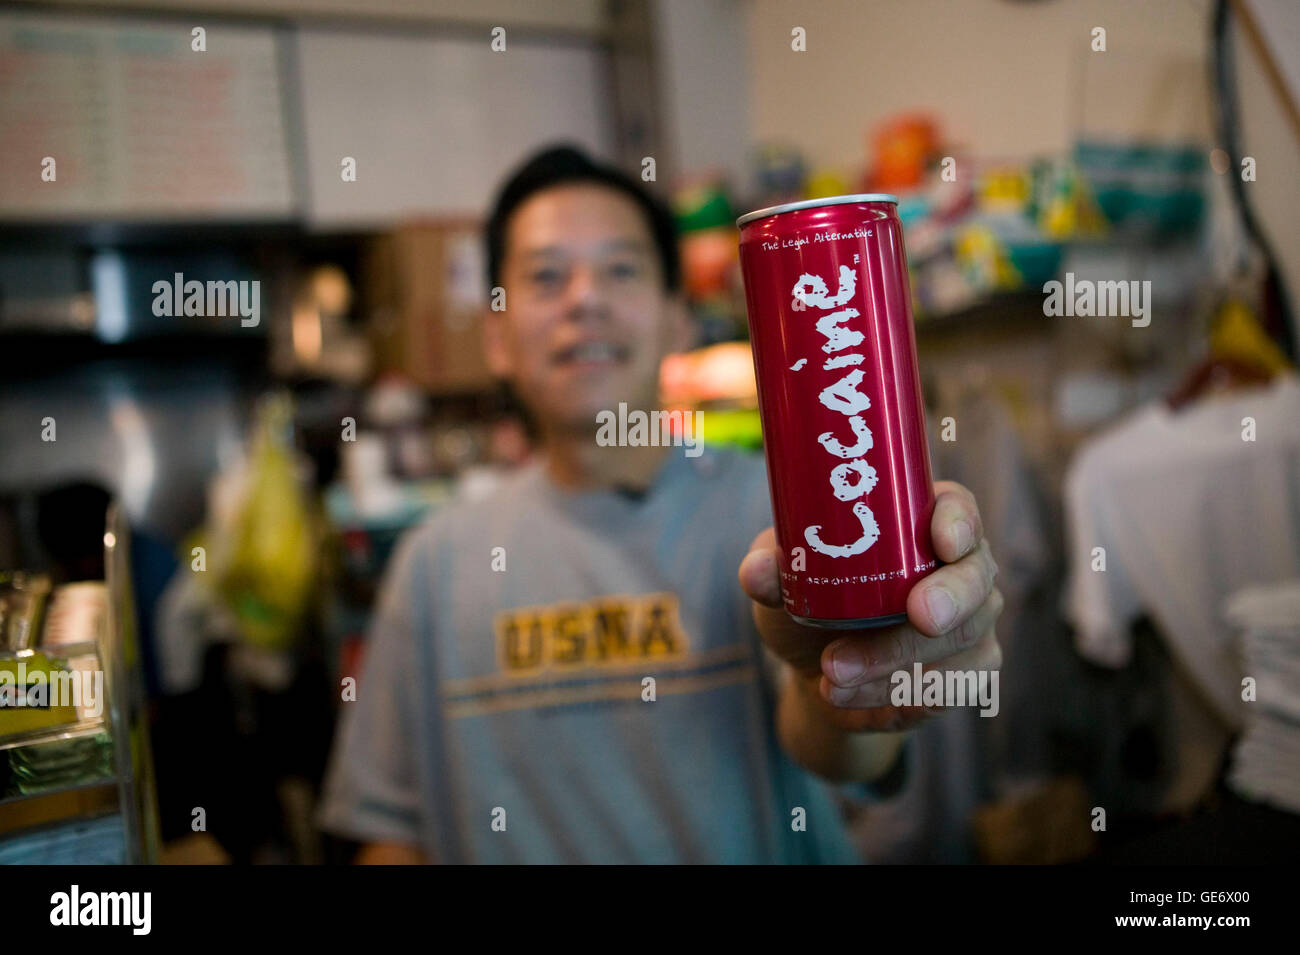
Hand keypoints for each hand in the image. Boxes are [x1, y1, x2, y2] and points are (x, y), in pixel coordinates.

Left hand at [738, 480, 1002, 733]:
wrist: (819, 671)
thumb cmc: (813, 601)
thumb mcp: (787, 580)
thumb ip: (772, 569)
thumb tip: (757, 570)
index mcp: (921, 524)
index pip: (958, 508)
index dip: (959, 522)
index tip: (942, 542)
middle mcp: (960, 568)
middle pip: (977, 578)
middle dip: (949, 598)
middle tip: (917, 615)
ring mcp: (971, 623)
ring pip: (961, 640)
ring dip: (896, 660)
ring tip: (833, 673)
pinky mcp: (967, 673)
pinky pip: (951, 688)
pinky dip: (896, 697)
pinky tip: (850, 698)